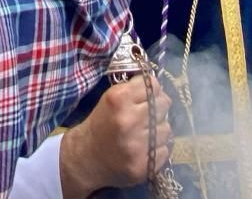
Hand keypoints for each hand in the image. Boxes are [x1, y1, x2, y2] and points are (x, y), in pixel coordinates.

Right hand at [58, 75, 173, 196]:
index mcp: (119, 99)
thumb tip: (159, 88)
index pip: (153, 85)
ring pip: (166, 128)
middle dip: (156, 108)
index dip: (151, 90)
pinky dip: (157, 149)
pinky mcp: (143, 166)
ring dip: (157, 130)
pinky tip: (143, 149)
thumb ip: (134, 89)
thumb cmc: (100, 124)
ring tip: (142, 134)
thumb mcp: (111, 98)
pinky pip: (165, 150)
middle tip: (144, 116)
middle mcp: (129, 120)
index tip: (145, 97)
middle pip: (164, 104)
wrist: (85, 158)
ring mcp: (137, 145)